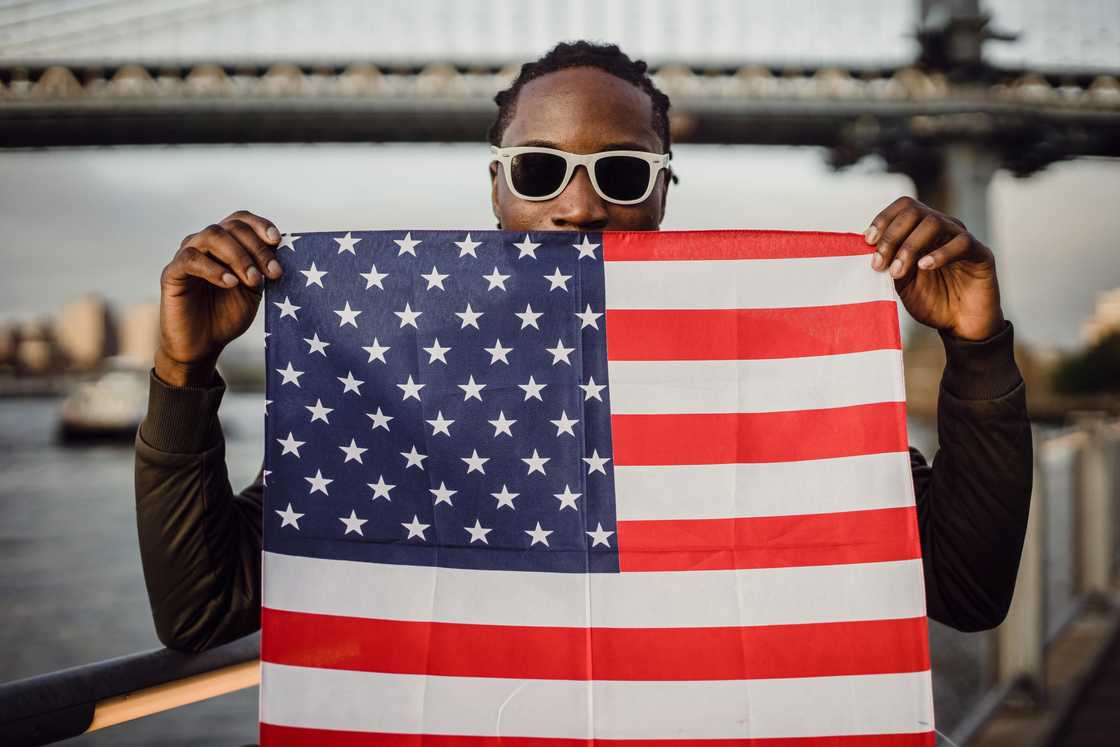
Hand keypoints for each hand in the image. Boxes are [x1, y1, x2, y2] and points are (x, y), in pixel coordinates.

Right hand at [155, 210, 282, 386]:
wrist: (204, 344)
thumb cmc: (228, 315)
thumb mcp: (253, 290)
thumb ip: (262, 269)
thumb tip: (280, 250)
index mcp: (226, 244)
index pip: (241, 220)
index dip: (260, 224)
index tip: (277, 241)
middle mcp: (205, 243)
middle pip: (231, 227)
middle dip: (256, 248)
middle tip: (272, 273)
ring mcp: (187, 255)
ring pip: (212, 236)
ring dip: (238, 256)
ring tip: (252, 280)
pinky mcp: (172, 273)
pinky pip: (191, 259)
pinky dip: (214, 269)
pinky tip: (230, 283)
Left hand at [865, 196, 1003, 341]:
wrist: (961, 326)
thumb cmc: (932, 302)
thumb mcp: (903, 284)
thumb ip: (890, 264)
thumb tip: (870, 249)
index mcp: (922, 231)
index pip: (904, 207)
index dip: (883, 219)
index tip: (868, 241)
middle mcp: (943, 229)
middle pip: (915, 211)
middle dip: (891, 235)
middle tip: (879, 263)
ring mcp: (962, 238)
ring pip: (935, 222)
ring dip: (910, 246)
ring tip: (898, 271)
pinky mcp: (981, 253)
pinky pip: (962, 243)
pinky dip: (940, 253)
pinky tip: (925, 266)